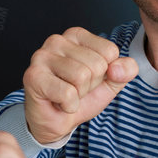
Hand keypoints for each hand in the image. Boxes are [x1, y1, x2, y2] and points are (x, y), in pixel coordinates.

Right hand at [22, 26, 137, 145]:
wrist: (56, 121)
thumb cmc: (80, 97)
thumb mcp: (109, 83)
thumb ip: (124, 71)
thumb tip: (120, 68)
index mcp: (76, 35)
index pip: (109, 51)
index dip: (105, 73)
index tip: (89, 80)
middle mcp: (57, 40)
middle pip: (96, 65)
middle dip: (91, 86)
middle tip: (75, 90)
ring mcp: (42, 56)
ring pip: (81, 77)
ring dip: (79, 96)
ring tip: (66, 95)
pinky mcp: (33, 76)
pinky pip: (68, 94)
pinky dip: (69, 106)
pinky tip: (58, 102)